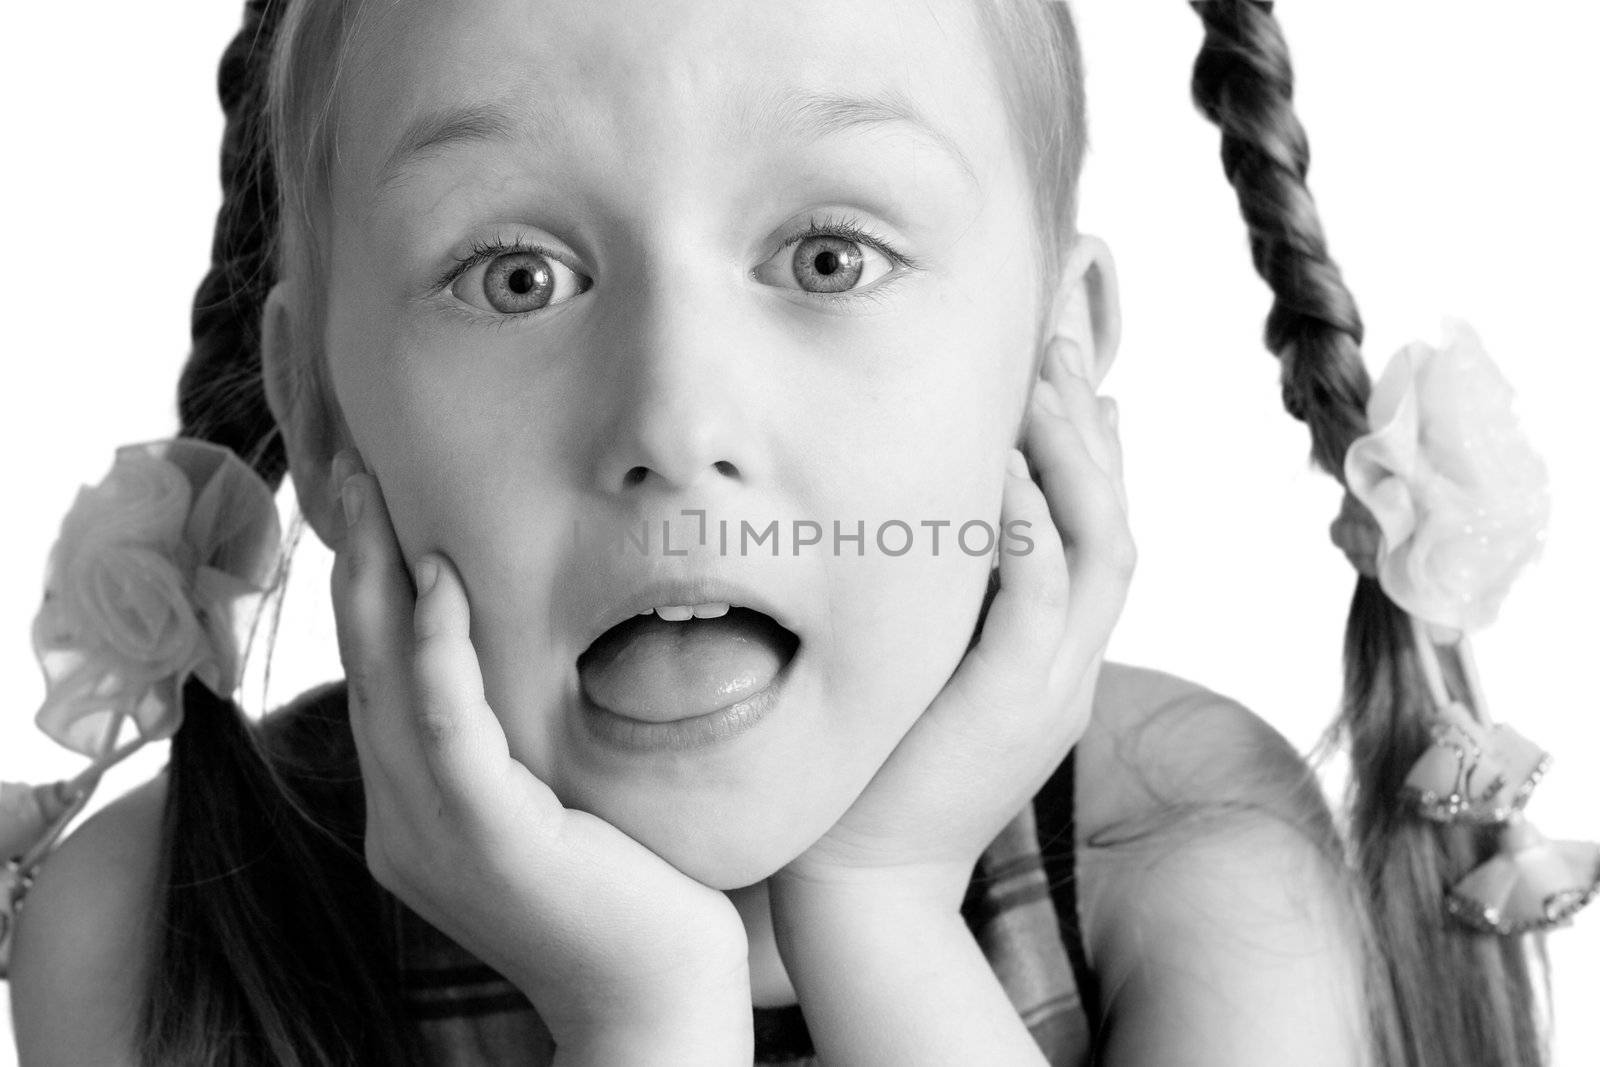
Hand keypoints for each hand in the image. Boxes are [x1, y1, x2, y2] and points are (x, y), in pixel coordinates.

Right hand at [330, 453, 750, 1054]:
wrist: (658, 997)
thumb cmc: (632, 891)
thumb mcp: (556, 803)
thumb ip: (518, 743)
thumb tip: (535, 658)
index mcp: (415, 811)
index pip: (378, 681)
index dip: (366, 591)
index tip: (370, 505)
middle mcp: (402, 820)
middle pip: (363, 667)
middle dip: (353, 562)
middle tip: (353, 468)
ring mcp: (431, 835)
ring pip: (386, 683)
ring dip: (376, 578)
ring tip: (374, 491)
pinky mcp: (484, 838)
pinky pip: (445, 725)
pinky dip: (435, 648)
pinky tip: (435, 578)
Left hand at [773, 340, 1133, 908]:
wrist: (866, 881)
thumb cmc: (881, 770)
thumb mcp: (931, 671)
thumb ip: (953, 606)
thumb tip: (938, 529)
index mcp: (1055, 655)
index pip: (1096, 533)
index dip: (1090, 447)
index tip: (1064, 366)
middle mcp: (1070, 664)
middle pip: (1114, 522)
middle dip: (1089, 424)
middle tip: (1062, 336)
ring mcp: (1052, 687)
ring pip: (1096, 548)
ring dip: (1071, 457)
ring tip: (1042, 375)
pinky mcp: (1011, 705)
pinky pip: (1040, 599)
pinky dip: (1026, 526)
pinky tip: (1000, 467)